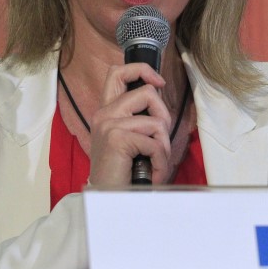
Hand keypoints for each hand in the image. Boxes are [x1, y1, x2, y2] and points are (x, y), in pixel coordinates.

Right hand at [88, 63, 172, 185]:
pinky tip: (153, 173)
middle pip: (147, 92)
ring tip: (155, 162)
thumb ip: (137, 116)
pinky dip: (161, 161)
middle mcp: (104, 114)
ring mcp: (109, 125)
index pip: (117, 72)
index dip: (142, 70)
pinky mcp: (118, 138)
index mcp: (106, 111)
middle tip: (159, 139)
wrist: (107, 198)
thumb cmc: (122, 172)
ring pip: (156, 121)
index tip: (158, 83)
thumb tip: (158, 96)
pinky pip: (155, 143)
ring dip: (163, 145)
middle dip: (163, 115)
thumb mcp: (128, 138)